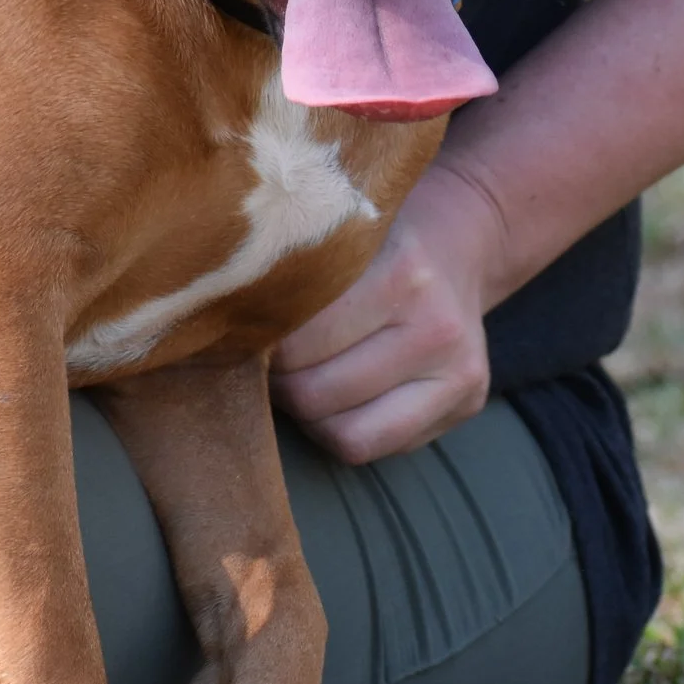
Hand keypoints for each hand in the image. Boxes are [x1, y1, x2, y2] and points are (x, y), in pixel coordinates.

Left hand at [271, 159, 506, 464]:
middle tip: (268, 360)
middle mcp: (437, 326)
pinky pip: (375, 448)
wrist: (460, 242)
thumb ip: (292, 277)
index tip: (245, 328)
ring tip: (303, 378)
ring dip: (308, 414)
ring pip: (344, 434)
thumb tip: (214, 330)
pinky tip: (340, 396)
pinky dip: (343, 429)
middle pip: (315, 394)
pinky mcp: (469, 401)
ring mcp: (459, 370)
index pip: (297, 344)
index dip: (256, 344)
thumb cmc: (377, 240)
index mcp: (402, 273)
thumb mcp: (335, 235)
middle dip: (279, 383)